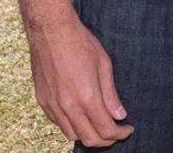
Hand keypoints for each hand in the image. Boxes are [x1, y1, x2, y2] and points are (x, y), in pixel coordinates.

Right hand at [29, 16, 133, 146]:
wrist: (52, 31)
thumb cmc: (81, 43)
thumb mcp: (104, 64)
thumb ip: (111, 94)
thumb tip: (120, 115)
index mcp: (87, 97)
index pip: (106, 130)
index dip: (120, 133)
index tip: (128, 128)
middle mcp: (69, 107)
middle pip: (89, 139)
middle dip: (107, 140)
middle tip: (117, 132)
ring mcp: (53, 106)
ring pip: (72, 135)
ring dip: (88, 135)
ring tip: (100, 125)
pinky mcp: (43, 102)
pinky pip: (59, 124)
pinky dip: (72, 126)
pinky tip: (81, 115)